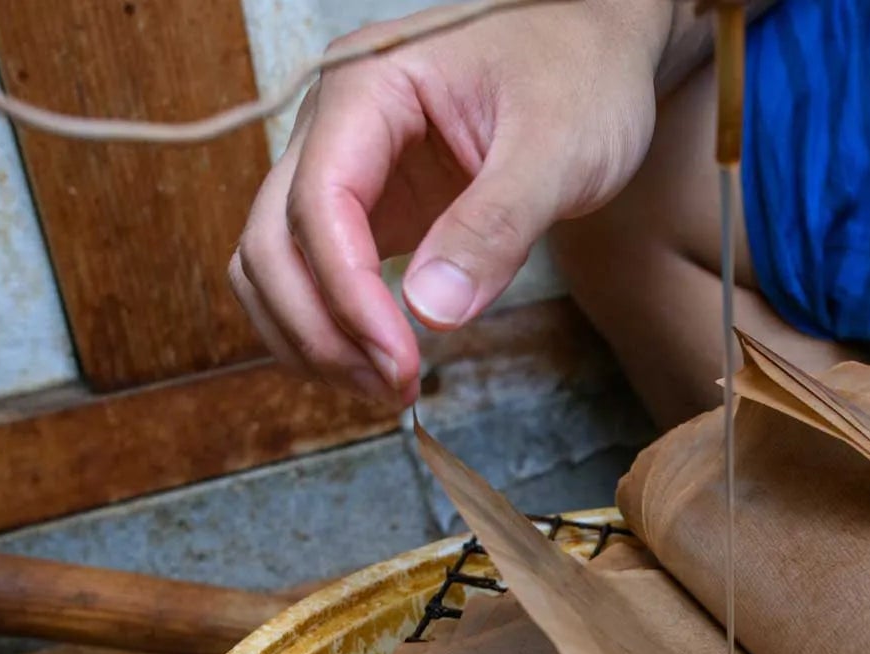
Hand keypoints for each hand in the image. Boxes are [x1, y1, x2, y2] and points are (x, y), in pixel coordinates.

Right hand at [231, 1, 668, 404]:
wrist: (598, 49)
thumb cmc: (582, 73)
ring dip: (311, 338)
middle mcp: (333, 121)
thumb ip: (496, 226)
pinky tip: (379, 362)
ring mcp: (342, 165)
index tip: (398, 363)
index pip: (318, 202)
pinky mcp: (365, 204)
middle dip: (320, 330)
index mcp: (368, 85)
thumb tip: (431, 312)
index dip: (346, 296)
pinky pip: (311, 271)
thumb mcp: (559, 148)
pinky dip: (328, 325)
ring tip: (387, 388)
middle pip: (271, 240)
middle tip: (392, 389)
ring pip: (272, 263)